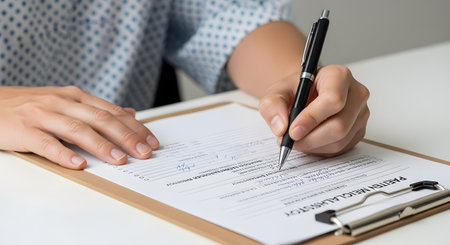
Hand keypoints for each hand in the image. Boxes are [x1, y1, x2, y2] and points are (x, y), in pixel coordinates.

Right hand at [0, 86, 158, 168]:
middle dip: (126, 137)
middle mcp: (63, 102)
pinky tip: (79, 165)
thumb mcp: (67, 102)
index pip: (112, 112)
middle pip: (101, 119)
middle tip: (144, 153)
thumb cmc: (31, 106)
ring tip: (120, 160)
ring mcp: (43, 115)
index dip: (135, 127)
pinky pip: (46, 143)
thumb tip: (130, 114)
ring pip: (78, 129)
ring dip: (101, 146)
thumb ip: (97, 109)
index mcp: (76, 97)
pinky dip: (63, 154)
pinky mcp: (23, 130)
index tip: (152, 141)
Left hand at [258, 65, 369, 156]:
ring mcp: (360, 114)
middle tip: (289, 142)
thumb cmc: (295, 91)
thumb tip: (281, 127)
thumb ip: (272, 105)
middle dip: (310, 138)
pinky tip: (308, 141)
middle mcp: (356, 94)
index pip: (333, 99)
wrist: (304, 95)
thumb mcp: (276, 92)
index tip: (292, 130)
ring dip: (313, 146)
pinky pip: (341, 148)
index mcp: (339, 76)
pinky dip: (320, 150)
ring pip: (340, 140)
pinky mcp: (358, 131)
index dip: (312, 118)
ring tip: (295, 140)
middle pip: (339, 125)